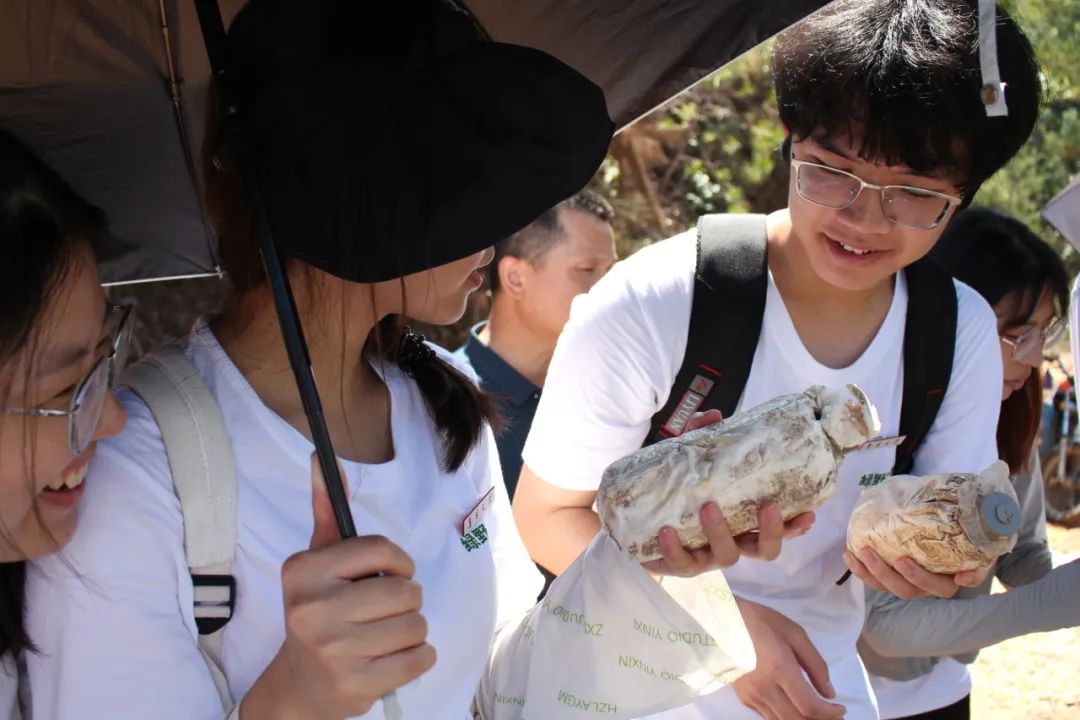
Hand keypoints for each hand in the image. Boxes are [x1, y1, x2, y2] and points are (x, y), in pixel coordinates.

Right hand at [242, 455, 434, 718]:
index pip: (380, 549)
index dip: (399, 561)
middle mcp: (313, 610)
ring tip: (385, 635)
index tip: (391, 572)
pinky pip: (421, 659)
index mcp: (304, 572)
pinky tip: (392, 658)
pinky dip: (418, 657)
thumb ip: (327, 513)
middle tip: (385, 610)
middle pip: (407, 591)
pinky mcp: (356, 686)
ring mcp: (334, 651)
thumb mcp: (318, 562)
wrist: (301, 684)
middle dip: (407, 599)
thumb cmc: (320, 611)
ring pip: (417, 625)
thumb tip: (322, 459)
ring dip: (412, 630)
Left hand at [641, 411, 814, 576]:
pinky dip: (675, 549)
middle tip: (767, 506)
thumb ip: (702, 436)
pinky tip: (667, 531)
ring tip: (709, 507)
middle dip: (771, 532)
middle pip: (764, 550)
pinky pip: (682, 563)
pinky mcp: (680, 564)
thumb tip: (713, 415)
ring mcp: (707, 556)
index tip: (808, 513)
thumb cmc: (677, 487)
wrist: (639, 515)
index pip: (777, 528)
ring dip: (721, 533)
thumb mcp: (690, 458)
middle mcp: (732, 542)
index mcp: (743, 521)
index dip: (794, 526)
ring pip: (727, 556)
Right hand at [732, 597, 845, 719]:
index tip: (841, 709)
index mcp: (779, 669)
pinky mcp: (744, 698)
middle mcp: (764, 688)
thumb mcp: (794, 633)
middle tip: (834, 716)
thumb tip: (829, 693)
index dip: (829, 714)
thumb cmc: (759, 621)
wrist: (720, 620)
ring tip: (818, 716)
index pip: (809, 706)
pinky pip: (769, 716)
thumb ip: (815, 664)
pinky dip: (786, 717)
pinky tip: (796, 708)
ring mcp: (751, 696)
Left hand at [842, 547, 991, 599]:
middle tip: (897, 559)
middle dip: (903, 577)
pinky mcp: (891, 576)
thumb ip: (975, 549)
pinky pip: (874, 579)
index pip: (952, 585)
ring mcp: (908, 582)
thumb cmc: (958, 534)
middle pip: (913, 590)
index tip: (958, 577)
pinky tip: (849, 554)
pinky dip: (860, 569)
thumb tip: (965, 578)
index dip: (954, 582)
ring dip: (874, 573)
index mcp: (951, 577)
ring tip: (862, 552)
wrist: (943, 528)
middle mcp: (929, 585)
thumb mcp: (972, 538)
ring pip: (890, 587)